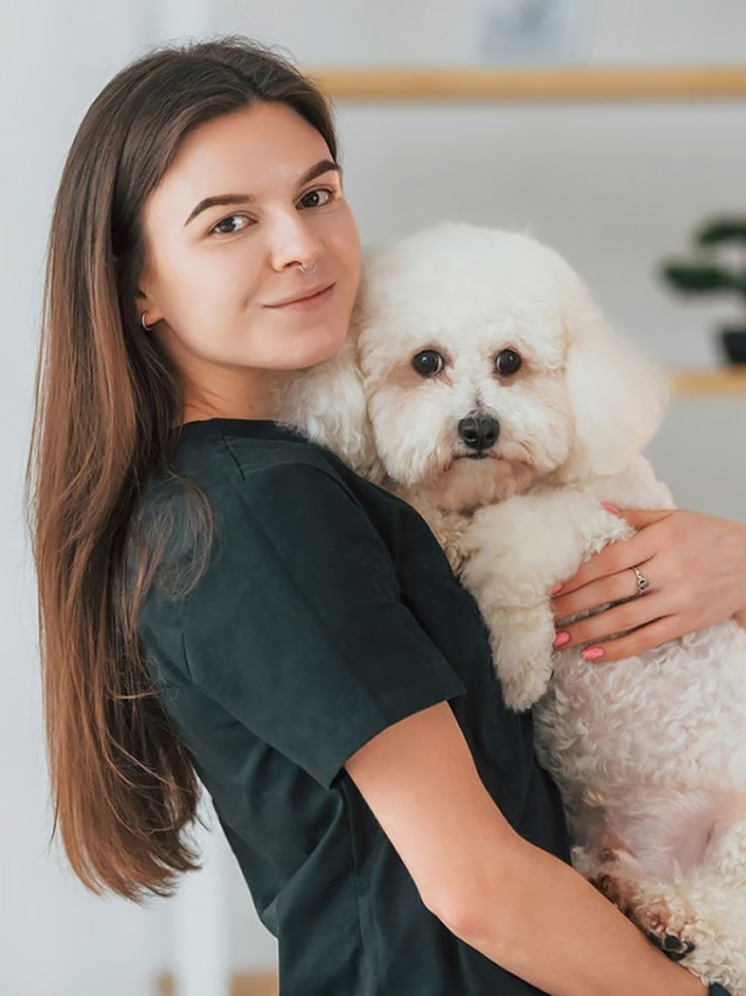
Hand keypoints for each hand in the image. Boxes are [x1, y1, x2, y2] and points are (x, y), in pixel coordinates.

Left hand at [551, 508, 745, 661]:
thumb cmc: (711, 536)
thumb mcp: (675, 518)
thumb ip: (634, 518)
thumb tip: (597, 510)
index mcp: (661, 540)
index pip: (610, 559)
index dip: (579, 574)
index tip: (553, 585)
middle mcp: (668, 570)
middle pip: (611, 590)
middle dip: (574, 604)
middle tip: (546, 615)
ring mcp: (678, 599)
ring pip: (624, 619)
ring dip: (587, 631)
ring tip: (559, 638)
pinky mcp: (686, 622)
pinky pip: (647, 639)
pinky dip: (617, 649)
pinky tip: (592, 654)